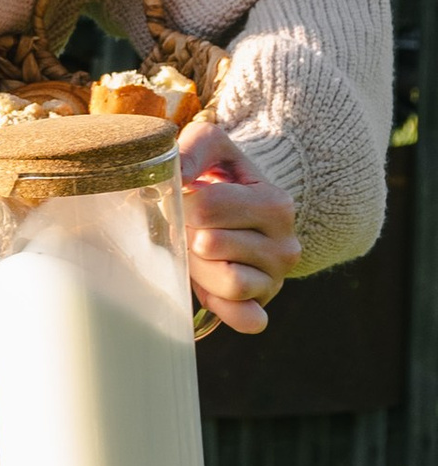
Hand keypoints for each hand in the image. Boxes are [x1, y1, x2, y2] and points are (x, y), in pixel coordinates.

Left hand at [177, 117, 298, 336]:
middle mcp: (285, 243)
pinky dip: (226, 309)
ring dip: (199, 269)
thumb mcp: (211, 147)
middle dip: (186, 235)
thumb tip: (180, 176)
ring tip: (197, 253)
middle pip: (211, 245)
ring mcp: (277, 277)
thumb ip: (193, 148)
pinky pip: (246, 318)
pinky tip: (210, 291)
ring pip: (228, 282)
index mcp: (276, 203)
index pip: (207, 206)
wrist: (240, 210)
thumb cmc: (219, 177)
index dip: (182, 204)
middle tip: (187, 228)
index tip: (184, 201)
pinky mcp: (264, 303)